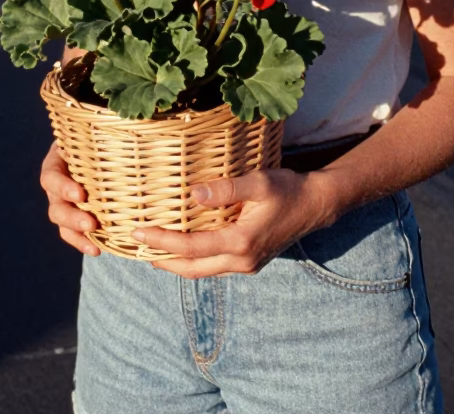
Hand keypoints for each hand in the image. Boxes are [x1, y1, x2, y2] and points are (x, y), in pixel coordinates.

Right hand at [40, 141, 100, 256]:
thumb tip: (131, 125)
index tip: (80, 194)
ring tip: (94, 241)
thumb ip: (108, 135)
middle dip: (72, 216)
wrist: (101, 148)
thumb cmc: (100, 135)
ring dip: (77, 233)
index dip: (62, 187)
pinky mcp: (73, 216)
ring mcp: (64, 202)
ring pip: (61, 222)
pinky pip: (73, 233)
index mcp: (58, 161)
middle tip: (91, 223)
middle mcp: (57, 184)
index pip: (51, 176)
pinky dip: (83, 242)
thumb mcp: (97, 132)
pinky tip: (96, 250)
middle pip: (55, 205)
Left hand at [133, 168, 327, 278]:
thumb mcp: (259, 182)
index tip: (138, 232)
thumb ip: (226, 189)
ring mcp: (247, 265)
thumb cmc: (288, 189)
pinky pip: (214, 266)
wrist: (316, 206)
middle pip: (191, 269)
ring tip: (153, 251)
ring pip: (202, 271)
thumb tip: (192, 194)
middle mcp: (241, 261)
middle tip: (137, 247)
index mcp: (240, 242)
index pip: (191, 247)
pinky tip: (184, 249)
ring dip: (176, 263)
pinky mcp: (250, 262)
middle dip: (162, 260)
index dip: (162, 241)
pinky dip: (194, 260)